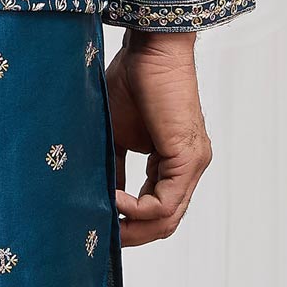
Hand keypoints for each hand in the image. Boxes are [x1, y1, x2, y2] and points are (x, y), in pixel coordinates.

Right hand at [105, 29, 212, 245]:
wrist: (150, 49)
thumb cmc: (133, 80)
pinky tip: (111, 198)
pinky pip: (164, 202)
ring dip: (132, 226)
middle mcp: (189, 168)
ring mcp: (193, 164)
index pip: (157, 210)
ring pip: (167, 218)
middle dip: (131, 236)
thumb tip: (94, 197)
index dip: (129, 225)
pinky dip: (135, 208)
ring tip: (102, 220)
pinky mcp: (188, 157)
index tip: (99, 228)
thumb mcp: (115, 134)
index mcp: (174, 163)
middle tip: (99, 238)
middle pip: (165, 223)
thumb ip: (112, 166)